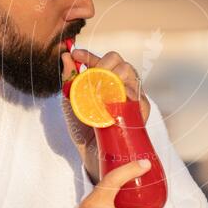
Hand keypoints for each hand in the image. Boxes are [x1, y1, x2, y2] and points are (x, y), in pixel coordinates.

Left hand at [61, 49, 149, 180]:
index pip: (103, 60)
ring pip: (130, 73)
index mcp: (107, 80)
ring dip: (112, 76)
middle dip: (104, 64)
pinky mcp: (141, 111)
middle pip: (120, 62)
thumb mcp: (71, 101)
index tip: (76, 54)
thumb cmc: (83, 126)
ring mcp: (133, 97)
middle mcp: (122, 85)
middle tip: (91, 77)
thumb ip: (69, 79)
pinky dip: (124, 93)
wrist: (92, 153)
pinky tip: (111, 99)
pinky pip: (138, 95)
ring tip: (98, 89)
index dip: (89, 55)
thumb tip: (66, 56)